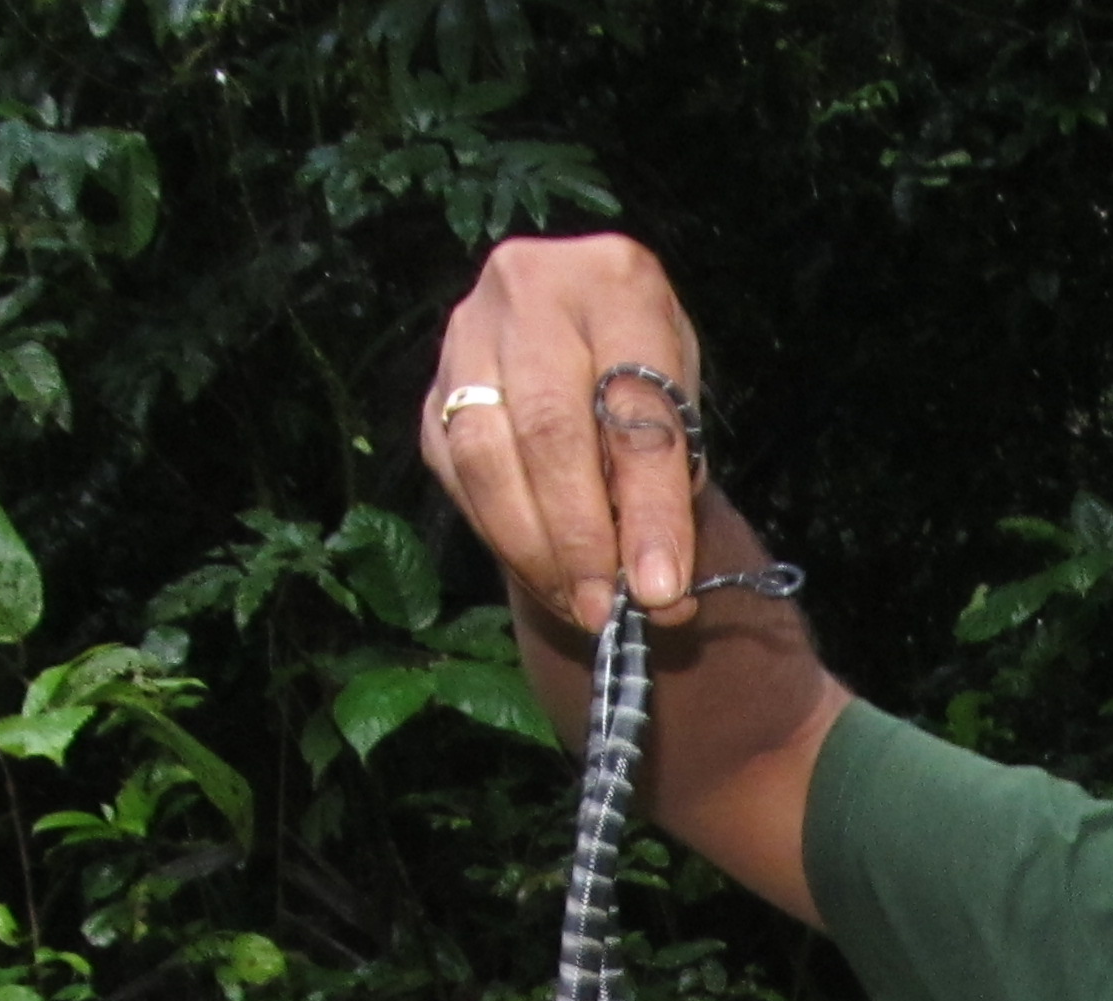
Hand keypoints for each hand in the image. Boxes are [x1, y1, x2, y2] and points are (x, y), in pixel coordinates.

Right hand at [419, 232, 710, 637]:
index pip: (633, 406)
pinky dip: (501, 538)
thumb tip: (657, 593)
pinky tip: (542, 577)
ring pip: (488, 457)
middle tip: (609, 610)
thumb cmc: (642, 372)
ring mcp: (467, 335)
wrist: (581, 336)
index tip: (661, 588)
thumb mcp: (679, 405)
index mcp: (615, 279)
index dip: (649, 507)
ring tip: (579, 606)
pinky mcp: (433, 388)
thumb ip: (669, 486)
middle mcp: (530, 289)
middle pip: (549, 431)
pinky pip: (457, 475)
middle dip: (582, 539)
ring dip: (534, 549)